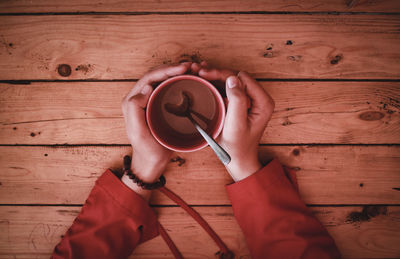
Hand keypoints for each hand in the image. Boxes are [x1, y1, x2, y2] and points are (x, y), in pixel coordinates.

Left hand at [121, 62, 191, 198]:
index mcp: (133, 100)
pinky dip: (182, 82)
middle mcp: (142, 97)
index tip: (183, 68)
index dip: (166, 70)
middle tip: (192, 66)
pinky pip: (171, 89)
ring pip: (165, 80)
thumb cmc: (146, 149)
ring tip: (194, 70)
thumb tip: (146, 88)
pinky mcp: (161, 106)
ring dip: (179, 73)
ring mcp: (152, 101)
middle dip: (175, 68)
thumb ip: (135, 110)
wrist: (152, 162)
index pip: (150, 77)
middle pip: (159, 75)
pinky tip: (193, 81)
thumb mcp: (138, 132)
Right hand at [195, 63, 274, 180]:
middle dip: (217, 73)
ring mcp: (249, 100)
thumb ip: (237, 101)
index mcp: (263, 102)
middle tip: (198, 71)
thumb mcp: (236, 124)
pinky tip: (204, 79)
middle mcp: (258, 98)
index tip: (206, 75)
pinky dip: (216, 83)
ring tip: (198, 72)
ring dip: (214, 76)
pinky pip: (228, 89)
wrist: (238, 160)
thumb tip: (232, 79)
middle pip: (235, 77)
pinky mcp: (240, 104)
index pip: (241, 78)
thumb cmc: (238, 147)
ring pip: (230, 81)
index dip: (223, 74)